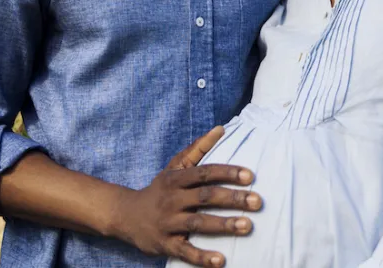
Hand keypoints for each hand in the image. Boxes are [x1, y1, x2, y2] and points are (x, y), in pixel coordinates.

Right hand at [109, 126, 261, 266]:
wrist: (125, 216)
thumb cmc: (159, 189)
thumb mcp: (174, 168)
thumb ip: (197, 149)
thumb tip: (221, 129)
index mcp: (176, 179)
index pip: (204, 173)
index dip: (226, 173)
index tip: (249, 176)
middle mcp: (172, 199)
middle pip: (205, 197)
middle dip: (232, 199)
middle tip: (257, 201)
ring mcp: (168, 223)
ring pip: (197, 223)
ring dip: (223, 225)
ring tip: (247, 226)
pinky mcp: (165, 244)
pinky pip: (184, 251)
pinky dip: (201, 257)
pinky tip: (220, 260)